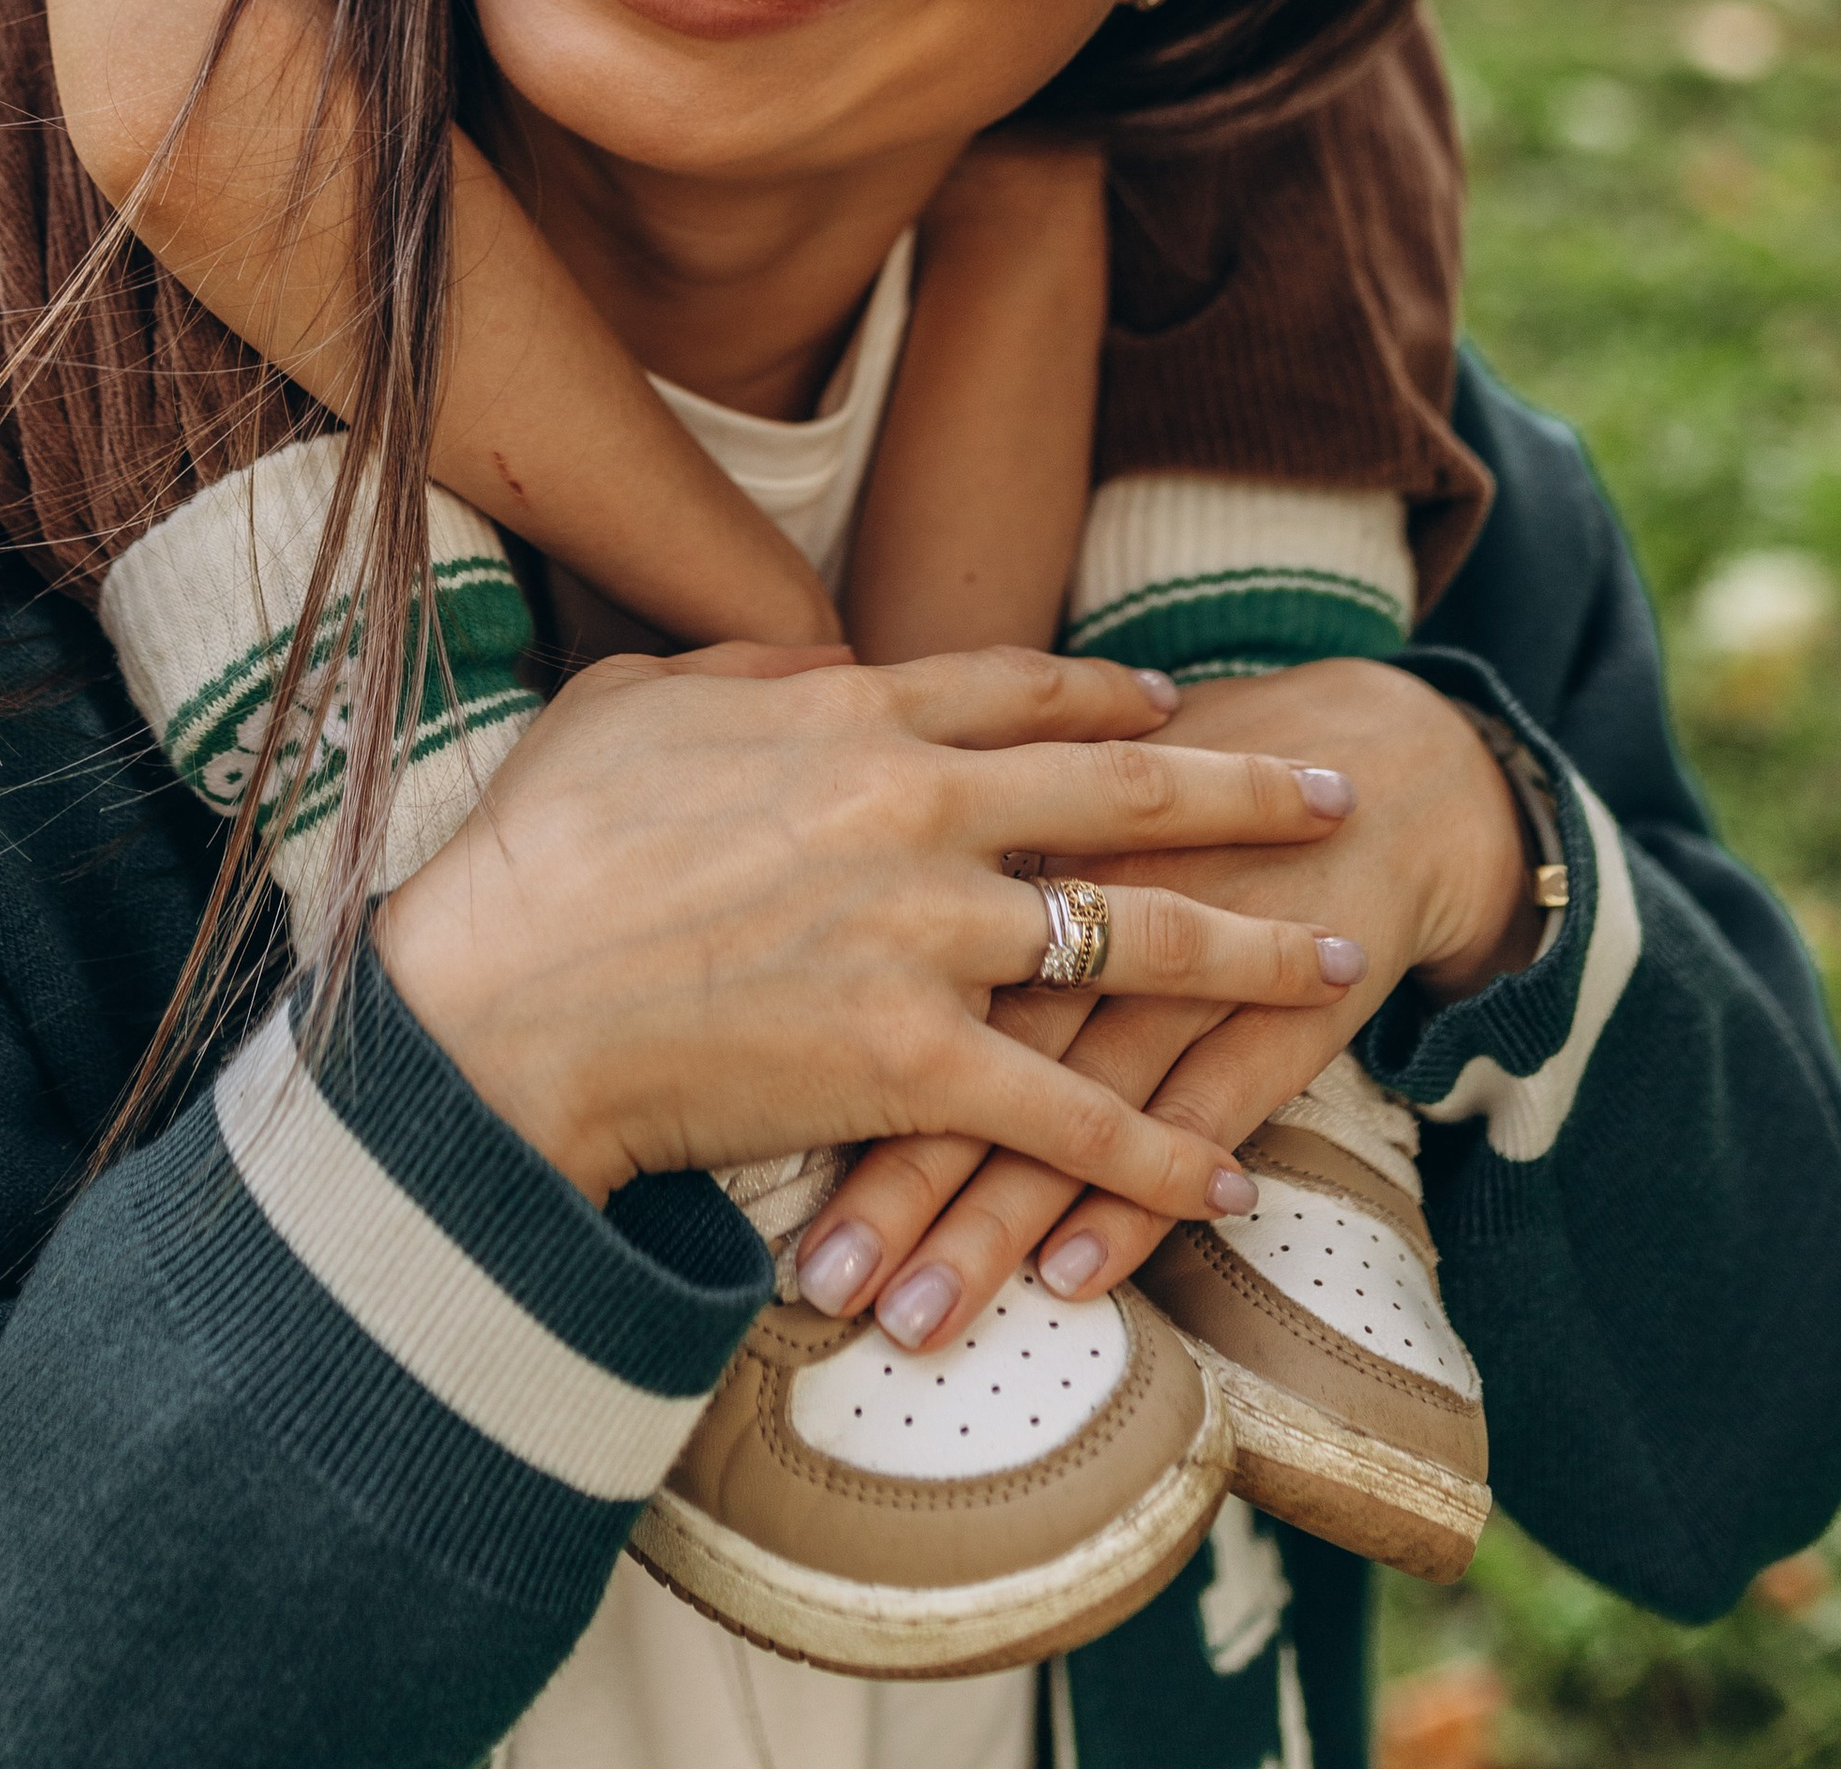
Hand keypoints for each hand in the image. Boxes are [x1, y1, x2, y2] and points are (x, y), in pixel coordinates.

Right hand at [371, 641, 1362, 1209]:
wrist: (497, 1004)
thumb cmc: (540, 850)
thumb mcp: (634, 703)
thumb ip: (744, 673)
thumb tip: (820, 664)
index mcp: (852, 715)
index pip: (1020, 690)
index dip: (1111, 698)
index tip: (1177, 706)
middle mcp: (918, 809)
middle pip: (1123, 789)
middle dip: (1246, 791)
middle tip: (1333, 792)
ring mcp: (927, 935)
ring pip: (1136, 939)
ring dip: (1257, 953)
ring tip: (1343, 960)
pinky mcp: (914, 1062)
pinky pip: (1072, 1114)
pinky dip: (1160, 1153)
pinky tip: (1234, 1178)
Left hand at [791, 660, 1538, 1343]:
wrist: (1363, 767)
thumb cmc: (1157, 775)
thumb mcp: (1032, 762)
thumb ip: (889, 779)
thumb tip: (732, 831)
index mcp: (997, 805)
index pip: (873, 940)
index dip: (793, 1040)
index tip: (711, 1139)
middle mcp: (1078, 884)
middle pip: (963, 1038)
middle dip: (884, 1175)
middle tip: (811, 1282)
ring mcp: (1179, 950)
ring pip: (1068, 1100)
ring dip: (989, 1224)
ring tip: (908, 1326)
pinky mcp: (1276, 1009)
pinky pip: (1195, 1113)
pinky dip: (1134, 1194)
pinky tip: (1072, 1280)